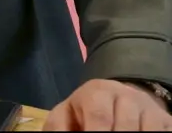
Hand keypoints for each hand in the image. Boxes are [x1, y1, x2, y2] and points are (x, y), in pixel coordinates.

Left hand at [44, 79, 171, 130]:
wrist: (117, 98)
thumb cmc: (84, 111)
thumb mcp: (65, 115)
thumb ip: (58, 127)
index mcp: (97, 92)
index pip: (99, 115)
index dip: (96, 132)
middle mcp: (127, 96)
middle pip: (126, 126)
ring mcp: (150, 108)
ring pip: (149, 130)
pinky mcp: (166, 120)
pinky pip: (164, 132)